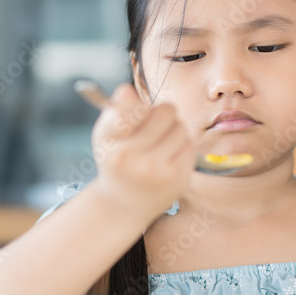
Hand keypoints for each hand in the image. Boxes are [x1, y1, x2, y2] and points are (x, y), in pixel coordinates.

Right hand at [89, 83, 195, 220]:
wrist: (124, 204)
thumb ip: (116, 111)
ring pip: (181, 129)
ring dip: (173, 129)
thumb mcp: (105, 137)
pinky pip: (190, 147)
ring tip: (160, 140)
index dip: (142, 109)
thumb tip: (127, 90)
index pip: (140, 111)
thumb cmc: (114, 161)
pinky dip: (181, 145)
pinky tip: (169, 154)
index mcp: (120, 152)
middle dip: (163, 113)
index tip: (139, 115)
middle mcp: (142, 165)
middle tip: (155, 123)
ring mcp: (164, 175)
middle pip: (167, 113)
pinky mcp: (180, 181)